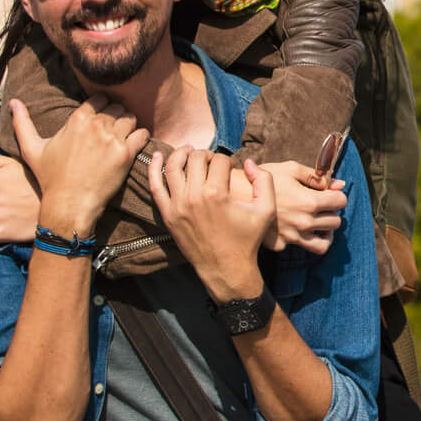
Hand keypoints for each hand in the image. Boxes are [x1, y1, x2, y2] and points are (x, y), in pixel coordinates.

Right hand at [10, 97, 147, 236]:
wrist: (68, 204)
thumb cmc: (50, 178)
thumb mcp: (31, 149)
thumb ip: (22, 123)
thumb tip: (13, 102)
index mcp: (77, 119)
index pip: (100, 99)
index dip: (103, 107)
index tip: (102, 118)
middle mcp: (96, 125)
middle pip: (117, 108)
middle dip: (116, 116)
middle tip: (114, 130)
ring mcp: (112, 138)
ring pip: (131, 118)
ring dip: (129, 125)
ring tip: (124, 137)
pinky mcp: (125, 154)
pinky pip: (142, 134)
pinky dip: (140, 138)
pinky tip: (133, 146)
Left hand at [149, 147, 274, 301]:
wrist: (226, 269)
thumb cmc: (247, 240)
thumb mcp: (266, 210)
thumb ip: (264, 180)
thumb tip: (248, 161)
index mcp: (217, 193)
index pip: (220, 160)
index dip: (229, 161)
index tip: (231, 170)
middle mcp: (194, 197)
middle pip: (196, 158)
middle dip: (207, 155)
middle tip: (213, 163)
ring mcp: (177, 205)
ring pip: (173, 166)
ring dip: (182, 154)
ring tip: (190, 152)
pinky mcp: (168, 214)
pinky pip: (155, 186)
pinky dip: (154, 168)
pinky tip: (158, 155)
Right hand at [261, 159, 344, 254]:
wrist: (234, 195)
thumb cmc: (263, 179)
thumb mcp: (290, 169)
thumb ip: (316, 176)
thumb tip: (339, 184)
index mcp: (310, 202)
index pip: (341, 201)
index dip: (337, 195)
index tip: (329, 193)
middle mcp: (304, 222)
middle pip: (335, 222)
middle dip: (331, 212)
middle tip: (320, 206)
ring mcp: (292, 237)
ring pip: (323, 244)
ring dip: (324, 233)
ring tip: (317, 224)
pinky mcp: (280, 245)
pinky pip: (298, 248)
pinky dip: (299, 240)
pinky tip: (293, 229)